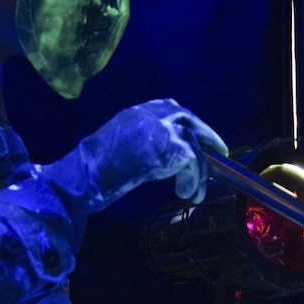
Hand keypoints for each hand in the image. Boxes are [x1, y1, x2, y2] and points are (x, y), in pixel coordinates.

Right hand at [41, 99, 227, 213]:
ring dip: (199, 173)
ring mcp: (163, 127)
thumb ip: (143, 142)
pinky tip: (185, 194)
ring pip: (194, 146)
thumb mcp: (120, 145)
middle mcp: (152, 113)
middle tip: (219, 153)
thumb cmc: (95, 169)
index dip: (189, 125)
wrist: (84, 175)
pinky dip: (193, 182)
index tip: (199, 137)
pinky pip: (194, 164)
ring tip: (194, 194)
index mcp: (137, 111)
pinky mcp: (171, 146)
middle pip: (189, 120)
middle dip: (207, 136)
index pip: (172, 109)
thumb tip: (165, 155)